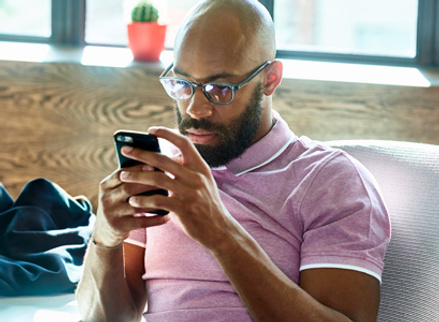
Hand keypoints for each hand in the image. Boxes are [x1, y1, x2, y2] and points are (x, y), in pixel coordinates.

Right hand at [93, 164, 169, 247]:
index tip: (153, 165)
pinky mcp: (119, 227)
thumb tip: (155, 165)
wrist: (105, 232)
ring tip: (170, 196)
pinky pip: (141, 222)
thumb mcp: (116, 190)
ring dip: (155, 200)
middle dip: (148, 183)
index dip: (136, 169)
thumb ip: (129, 179)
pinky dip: (156, 219)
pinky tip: (168, 216)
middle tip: (166, 180)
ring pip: (136, 205)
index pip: (120, 174)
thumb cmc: (119, 204)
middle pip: (128, 188)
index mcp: (105, 186)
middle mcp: (106, 199)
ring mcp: (111, 214)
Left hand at [120, 127, 236, 249]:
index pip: (184, 142)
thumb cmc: (206, 204)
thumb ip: (187, 169)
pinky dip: (143, 200)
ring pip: (157, 178)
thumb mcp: (203, 182)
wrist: (219, 229)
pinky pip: (158, 200)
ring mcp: (190, 192)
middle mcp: (196, 176)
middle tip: (125, 149)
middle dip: (141, 153)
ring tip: (123, 175)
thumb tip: (162, 157)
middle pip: (163, 159)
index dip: (167, 133)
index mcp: (201, 167)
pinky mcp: (183, 208)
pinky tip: (133, 201)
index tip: (150, 130)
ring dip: (136, 176)